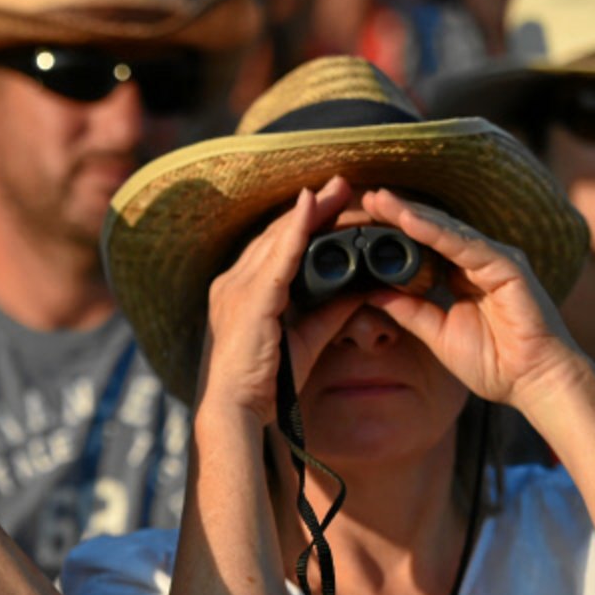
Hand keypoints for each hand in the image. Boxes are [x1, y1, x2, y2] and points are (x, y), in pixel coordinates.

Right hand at [198, 175, 362, 422]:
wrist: (232, 410)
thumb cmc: (262, 384)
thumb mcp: (304, 340)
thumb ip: (330, 313)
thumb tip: (362, 291)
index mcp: (240, 292)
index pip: (274, 248)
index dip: (303, 224)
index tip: (330, 205)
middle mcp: (233, 282)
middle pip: (277, 234)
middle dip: (312, 208)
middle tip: (343, 184)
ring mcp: (238, 288)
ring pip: (279, 238)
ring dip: (312, 211)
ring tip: (340, 188)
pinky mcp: (250, 299)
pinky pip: (278, 256)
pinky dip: (297, 228)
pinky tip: (313, 205)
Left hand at [360, 188, 590, 411]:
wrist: (533, 382)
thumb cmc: (493, 362)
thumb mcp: (437, 334)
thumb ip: (409, 311)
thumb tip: (372, 293)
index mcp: (463, 275)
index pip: (425, 245)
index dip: (396, 230)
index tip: (365, 218)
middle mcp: (479, 262)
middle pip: (434, 230)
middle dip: (400, 213)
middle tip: (369, 196)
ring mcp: (495, 261)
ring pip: (447, 231)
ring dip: (412, 214)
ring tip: (381, 201)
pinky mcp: (508, 267)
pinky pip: (465, 245)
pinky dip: (436, 232)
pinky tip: (409, 220)